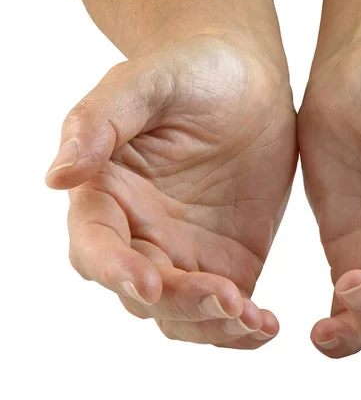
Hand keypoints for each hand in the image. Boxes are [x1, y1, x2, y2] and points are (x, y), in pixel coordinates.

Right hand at [46, 36, 296, 348]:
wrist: (246, 78)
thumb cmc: (189, 71)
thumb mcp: (144, 83)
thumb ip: (99, 121)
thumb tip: (56, 177)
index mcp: (108, 195)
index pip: (96, 247)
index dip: (116, 271)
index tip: (150, 282)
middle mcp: (140, 233)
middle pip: (143, 293)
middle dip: (181, 304)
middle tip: (226, 297)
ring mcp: (185, 252)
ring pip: (183, 313)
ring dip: (212, 325)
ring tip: (253, 318)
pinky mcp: (227, 261)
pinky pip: (226, 308)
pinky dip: (242, 327)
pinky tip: (266, 326)